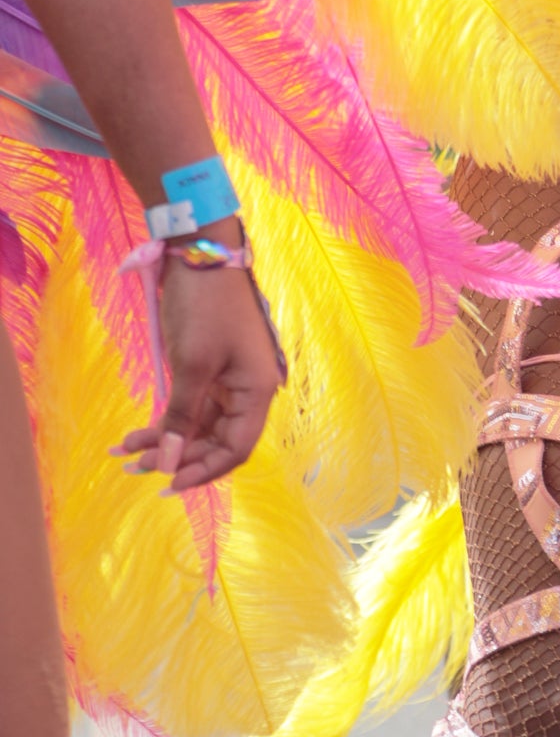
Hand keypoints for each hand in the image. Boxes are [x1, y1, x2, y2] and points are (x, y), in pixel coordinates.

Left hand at [115, 235, 283, 488]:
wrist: (199, 252)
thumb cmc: (205, 307)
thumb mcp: (192, 365)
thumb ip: (182, 417)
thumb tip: (170, 463)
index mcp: (257, 391)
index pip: (236, 448)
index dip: (204, 471)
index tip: (167, 484)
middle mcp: (247, 391)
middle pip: (215, 440)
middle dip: (177, 456)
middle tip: (135, 468)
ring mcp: (227, 379)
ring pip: (198, 425)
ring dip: (165, 440)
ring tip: (126, 452)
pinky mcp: (208, 368)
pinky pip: (189, 406)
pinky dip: (164, 420)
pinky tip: (136, 432)